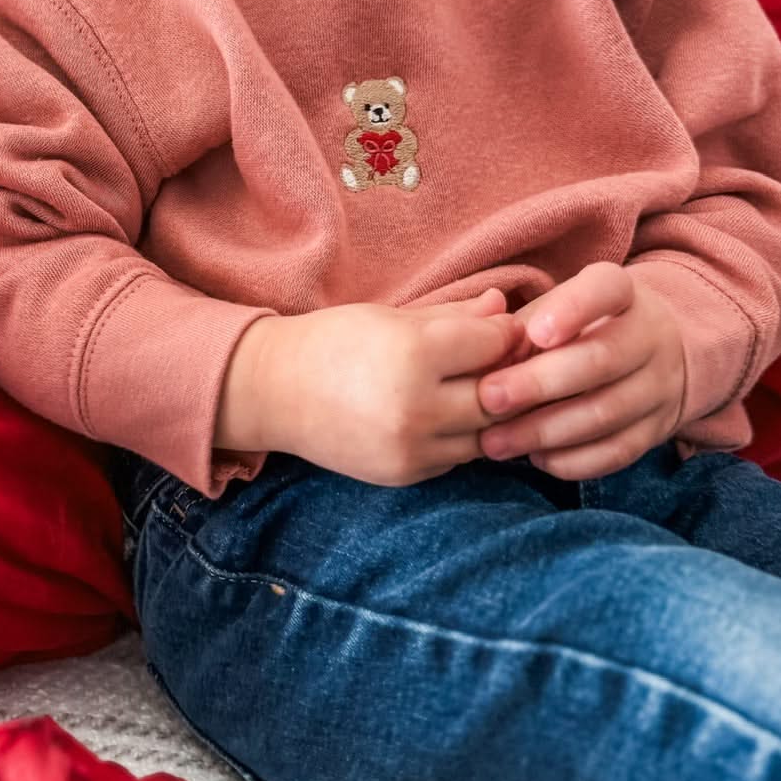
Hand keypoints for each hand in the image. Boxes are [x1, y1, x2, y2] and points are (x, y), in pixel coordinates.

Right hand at [238, 287, 529, 488]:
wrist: (275, 393)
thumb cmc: (334, 341)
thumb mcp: (392, 317)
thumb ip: (454, 314)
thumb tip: (504, 306)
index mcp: (413, 353)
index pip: (493, 344)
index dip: (503, 334)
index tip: (498, 329)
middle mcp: (416, 405)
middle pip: (499, 395)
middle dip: (505, 377)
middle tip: (498, 363)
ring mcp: (411, 446)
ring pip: (484, 434)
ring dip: (486, 414)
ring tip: (471, 390)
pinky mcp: (404, 474)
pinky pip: (456, 458)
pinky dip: (458, 438)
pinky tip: (441, 416)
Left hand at [473, 261, 687, 479]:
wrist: (653, 356)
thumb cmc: (579, 328)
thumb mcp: (555, 310)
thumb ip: (520, 330)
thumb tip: (481, 364)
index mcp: (622, 293)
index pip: (606, 290)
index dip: (572, 310)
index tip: (534, 332)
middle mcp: (649, 337)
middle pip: (601, 360)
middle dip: (540, 383)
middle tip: (488, 399)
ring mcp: (658, 387)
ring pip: (605, 413)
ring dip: (544, 431)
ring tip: (494, 441)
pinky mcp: (655, 431)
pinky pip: (617, 452)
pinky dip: (572, 460)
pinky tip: (535, 458)